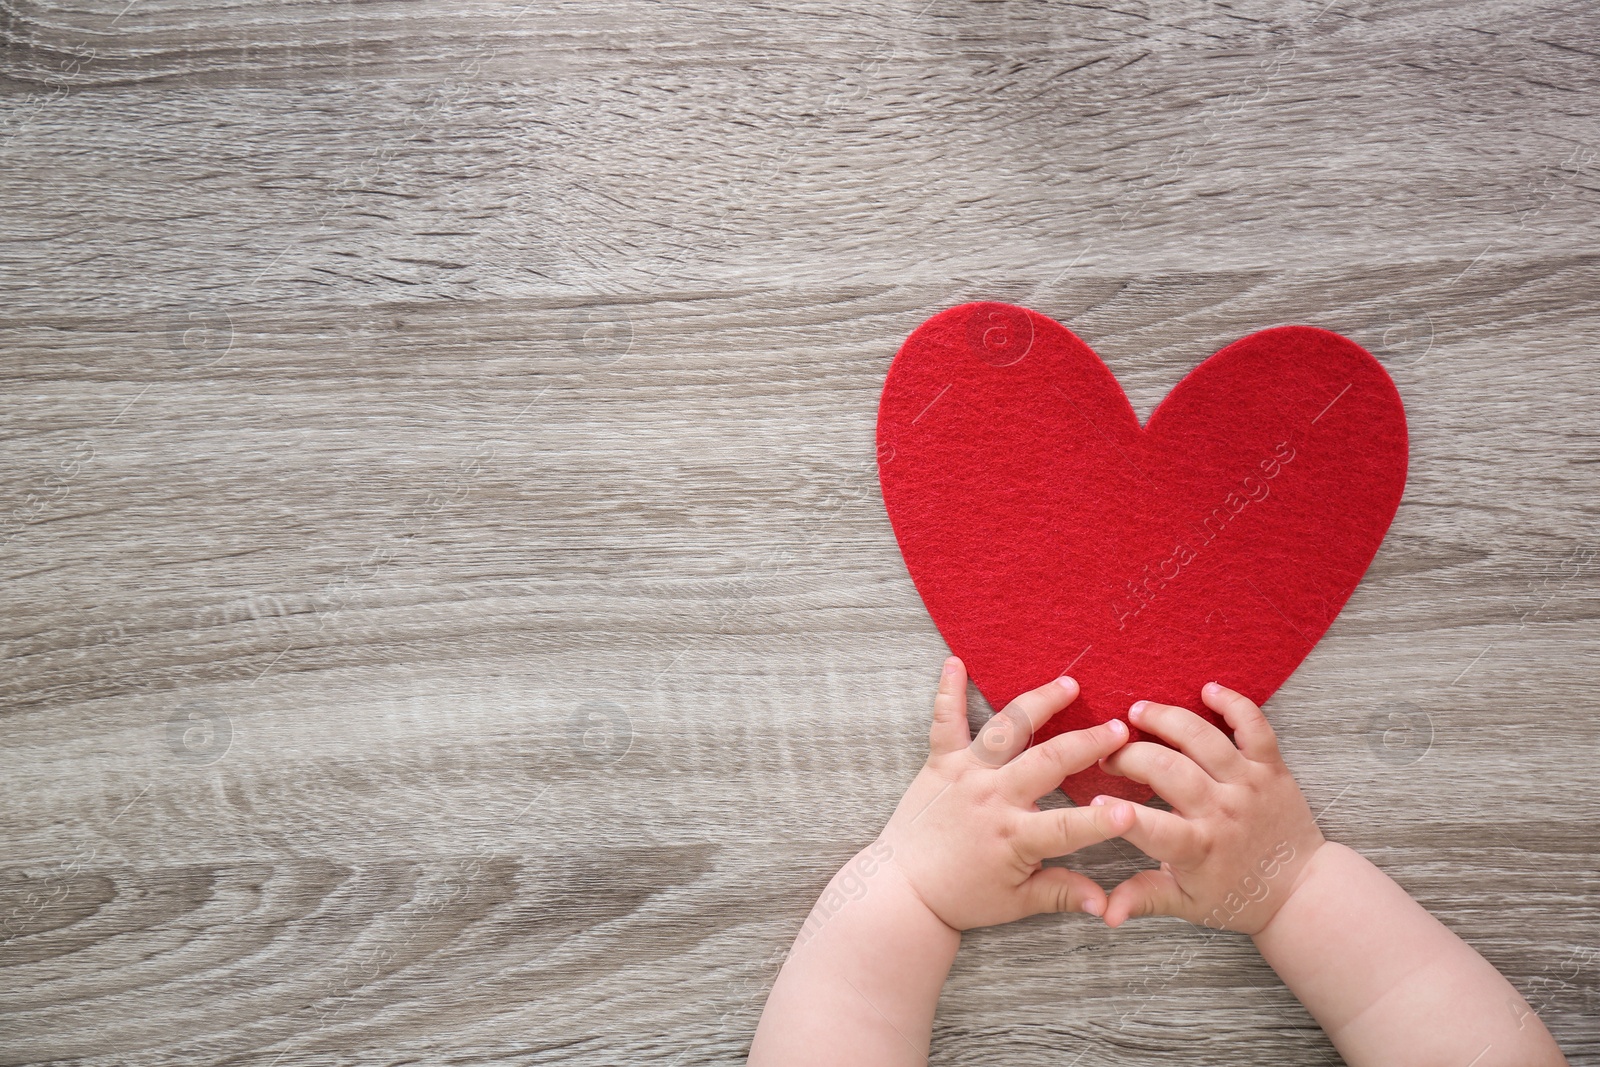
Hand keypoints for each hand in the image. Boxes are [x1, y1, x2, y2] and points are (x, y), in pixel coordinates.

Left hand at [880, 655, 1136, 930]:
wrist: (903, 889)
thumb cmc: (962, 897)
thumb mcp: (1018, 902)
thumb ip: (1063, 894)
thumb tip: (1107, 905)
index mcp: (1015, 836)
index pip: (1070, 827)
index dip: (1103, 820)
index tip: (1132, 809)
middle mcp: (991, 798)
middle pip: (1047, 762)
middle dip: (1087, 743)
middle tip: (1118, 728)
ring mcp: (965, 775)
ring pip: (1007, 730)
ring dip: (1039, 703)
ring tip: (1069, 685)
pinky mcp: (940, 763)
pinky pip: (944, 722)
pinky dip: (948, 691)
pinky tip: (955, 662)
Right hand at [1096, 682, 1326, 934]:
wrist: (1299, 890)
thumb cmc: (1236, 896)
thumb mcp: (1185, 905)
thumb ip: (1143, 898)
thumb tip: (1105, 914)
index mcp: (1197, 847)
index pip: (1147, 826)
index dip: (1112, 813)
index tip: (1089, 800)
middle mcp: (1222, 811)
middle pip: (1167, 769)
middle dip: (1129, 756)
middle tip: (1109, 755)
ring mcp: (1248, 784)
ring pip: (1203, 738)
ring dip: (1166, 719)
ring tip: (1138, 713)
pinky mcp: (1270, 768)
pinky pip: (1254, 725)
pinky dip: (1233, 702)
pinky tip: (1207, 689)